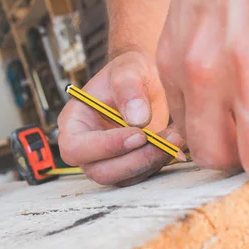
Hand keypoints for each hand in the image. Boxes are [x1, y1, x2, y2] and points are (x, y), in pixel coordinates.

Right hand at [57, 51, 184, 185]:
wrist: (146, 80)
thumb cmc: (130, 72)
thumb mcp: (128, 69)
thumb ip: (128, 88)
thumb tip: (137, 119)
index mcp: (73, 122)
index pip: (76, 148)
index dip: (106, 146)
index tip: (139, 134)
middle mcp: (86, 147)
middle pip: (100, 172)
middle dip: (135, 160)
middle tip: (163, 141)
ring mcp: (107, 160)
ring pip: (124, 178)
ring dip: (152, 162)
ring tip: (175, 136)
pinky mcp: (128, 166)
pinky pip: (141, 175)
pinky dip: (160, 162)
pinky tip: (175, 142)